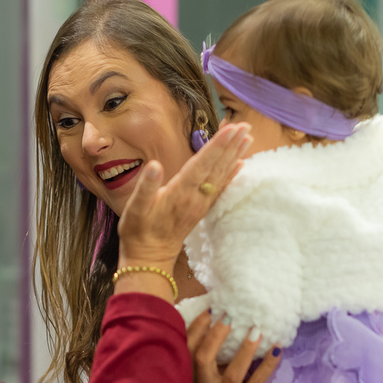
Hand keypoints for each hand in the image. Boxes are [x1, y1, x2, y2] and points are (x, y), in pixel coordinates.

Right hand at [116, 123, 251, 270]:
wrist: (149, 258)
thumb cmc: (138, 231)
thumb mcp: (134, 209)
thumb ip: (146, 187)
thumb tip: (155, 165)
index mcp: (180, 193)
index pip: (202, 164)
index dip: (217, 145)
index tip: (231, 129)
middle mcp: (195, 198)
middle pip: (217, 167)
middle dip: (231, 145)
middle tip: (245, 125)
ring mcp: (201, 204)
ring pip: (222, 175)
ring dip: (235, 155)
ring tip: (247, 138)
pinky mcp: (202, 209)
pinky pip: (220, 188)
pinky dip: (231, 174)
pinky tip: (240, 164)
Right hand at [187, 311, 281, 382]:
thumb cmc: (222, 379)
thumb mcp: (213, 364)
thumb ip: (214, 344)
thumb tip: (225, 307)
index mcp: (191, 371)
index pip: (187, 347)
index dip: (196, 328)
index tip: (211, 309)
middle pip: (202, 359)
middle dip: (215, 336)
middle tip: (230, 315)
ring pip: (231, 375)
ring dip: (244, 351)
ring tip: (256, 331)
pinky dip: (268, 365)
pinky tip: (277, 349)